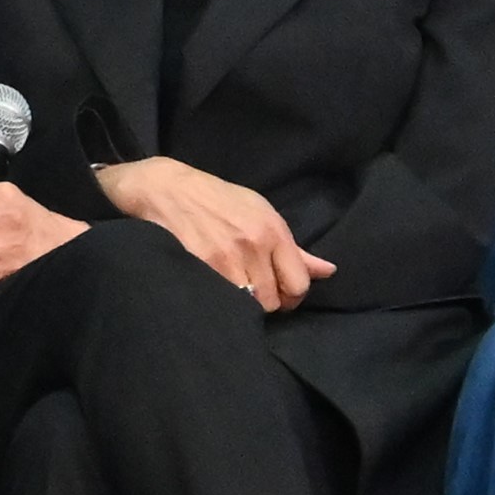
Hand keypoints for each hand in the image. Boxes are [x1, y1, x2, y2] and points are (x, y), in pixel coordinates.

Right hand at [94, 156, 335, 314]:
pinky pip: (221, 301)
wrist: (167, 189)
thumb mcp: (261, 212)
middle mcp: (252, 246)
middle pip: (272, 301)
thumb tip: (327, 271)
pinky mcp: (198, 268)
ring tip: (234, 291)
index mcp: (272, 231)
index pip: (299, 284)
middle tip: (254, 294)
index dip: (292, 297)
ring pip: (247, 305)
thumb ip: (293, 248)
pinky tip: (216, 289)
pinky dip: (221, 301)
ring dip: (243, 304)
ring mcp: (224, 259)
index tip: (281, 294)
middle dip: (266, 303)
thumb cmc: (218, 199)